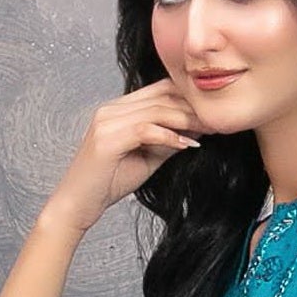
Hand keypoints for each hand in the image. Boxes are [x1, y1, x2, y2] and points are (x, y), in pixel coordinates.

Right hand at [41, 81, 205, 237]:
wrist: (77, 205)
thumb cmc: (108, 183)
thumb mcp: (146, 159)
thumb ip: (166, 142)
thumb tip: (192, 132)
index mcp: (118, 109)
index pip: (159, 91)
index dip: (187, 98)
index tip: (212, 113)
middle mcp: (111, 109)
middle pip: (160, 96)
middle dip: (192, 107)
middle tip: (219, 120)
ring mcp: (107, 121)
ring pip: (156, 110)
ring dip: (186, 120)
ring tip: (209, 131)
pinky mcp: (107, 138)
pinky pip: (146, 130)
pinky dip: (170, 137)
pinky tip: (188, 145)